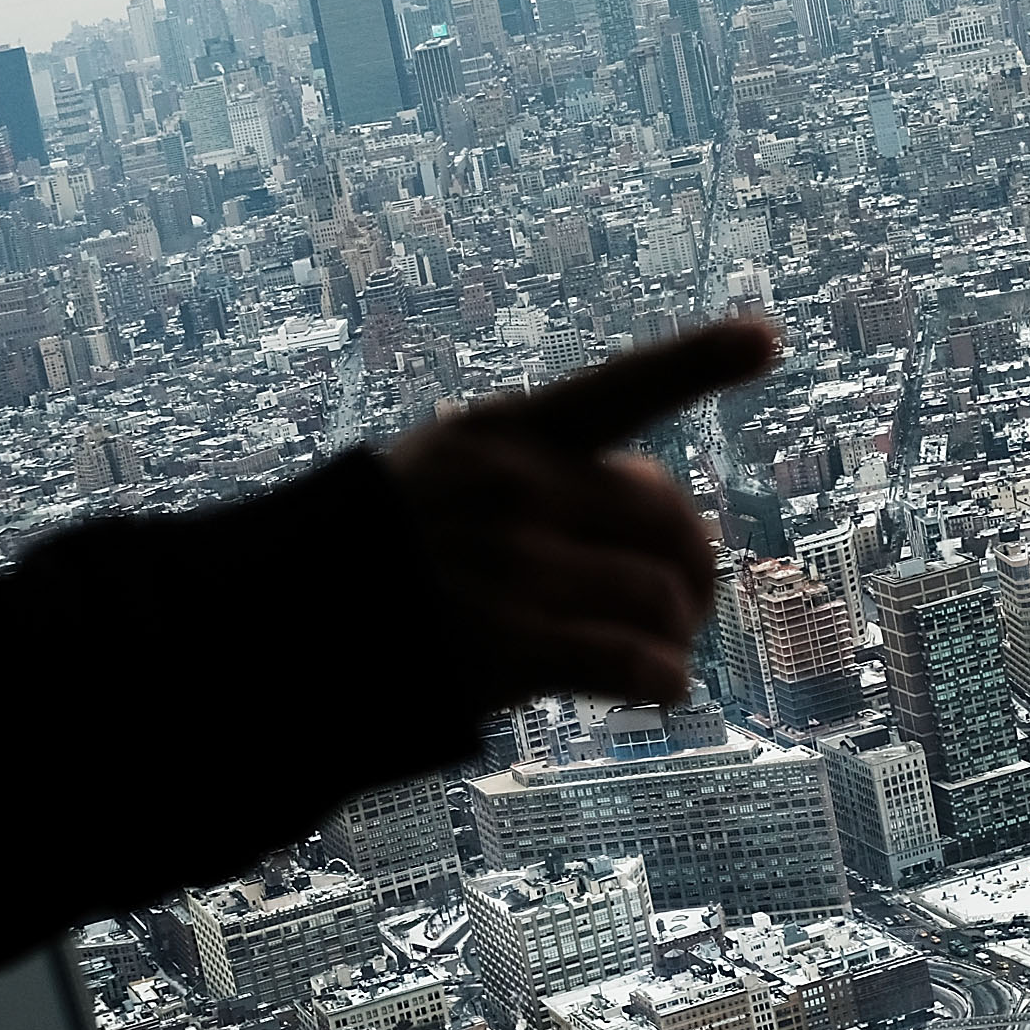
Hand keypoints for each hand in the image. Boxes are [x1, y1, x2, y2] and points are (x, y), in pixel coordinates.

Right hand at [385, 317, 780, 711]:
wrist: (261, 634)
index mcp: (501, 435)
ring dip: (675, 634)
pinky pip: (632, 661)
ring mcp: (510, 565)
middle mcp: (513, 488)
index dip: (699, 362)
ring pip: (659, 596)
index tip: (767, 340)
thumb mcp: (432, 475)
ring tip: (660, 655)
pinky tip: (661, 689)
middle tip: (690, 605)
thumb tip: (659, 516)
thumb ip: (534, 476)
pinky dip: (662, 680)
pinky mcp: (505, 645)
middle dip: (695, 568)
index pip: (620, 388)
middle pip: (668, 521)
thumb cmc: (359, 562)